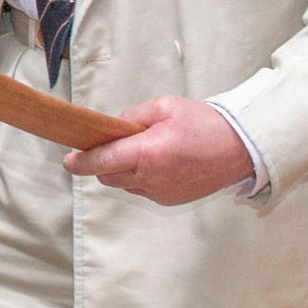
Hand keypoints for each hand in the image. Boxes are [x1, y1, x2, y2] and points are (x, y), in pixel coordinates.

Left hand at [61, 95, 254, 204]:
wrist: (240, 148)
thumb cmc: (204, 124)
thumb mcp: (164, 107)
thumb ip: (133, 118)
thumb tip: (112, 129)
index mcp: (148, 153)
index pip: (102, 161)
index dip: (81, 162)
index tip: (68, 160)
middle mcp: (151, 178)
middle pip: (108, 176)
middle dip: (103, 162)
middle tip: (112, 144)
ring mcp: (161, 192)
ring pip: (124, 184)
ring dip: (122, 170)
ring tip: (141, 150)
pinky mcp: (170, 200)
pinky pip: (142, 189)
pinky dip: (140, 177)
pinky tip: (156, 162)